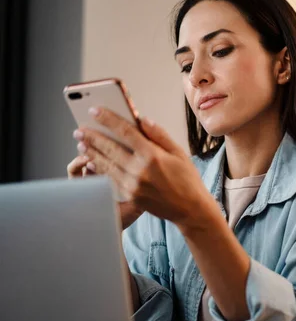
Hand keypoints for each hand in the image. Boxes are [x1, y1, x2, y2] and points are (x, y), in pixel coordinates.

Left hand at [73, 107, 217, 229]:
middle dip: (92, 136)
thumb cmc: (187, 179)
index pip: (125, 132)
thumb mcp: (179, 153)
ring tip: (81, 143)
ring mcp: (133, 185)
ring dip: (91, 152)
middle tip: (80, 129)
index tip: (94, 111)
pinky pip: (110, 179)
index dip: (108, 119)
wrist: (190, 209)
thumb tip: (142, 120)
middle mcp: (140, 170)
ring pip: (106, 164)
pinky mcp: (130, 196)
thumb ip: (159, 135)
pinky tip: (91, 161)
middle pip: (110, 148)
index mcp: (153, 155)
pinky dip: (99, 169)